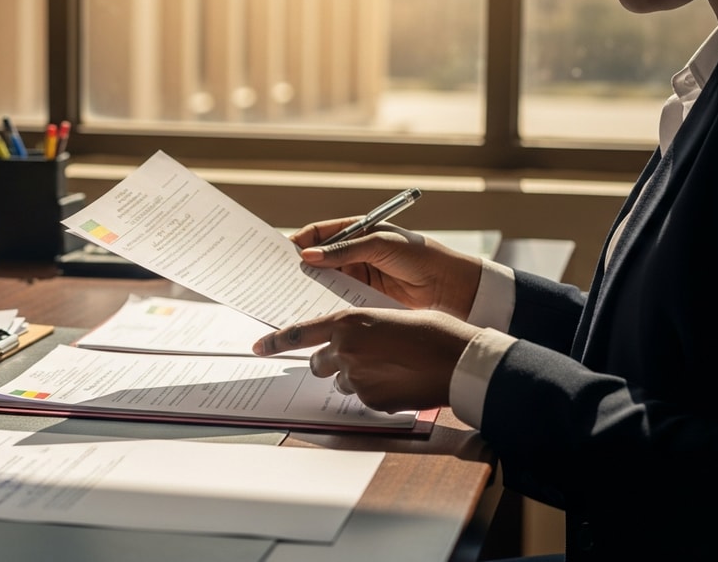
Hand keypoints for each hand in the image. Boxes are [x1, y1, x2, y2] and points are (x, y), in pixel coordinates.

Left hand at [252, 308, 480, 412]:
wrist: (459, 360)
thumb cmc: (434, 331)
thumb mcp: (391, 316)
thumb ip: (364, 328)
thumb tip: (354, 339)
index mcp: (349, 320)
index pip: (300, 332)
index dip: (276, 341)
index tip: (258, 347)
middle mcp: (346, 347)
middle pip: (318, 362)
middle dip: (332, 362)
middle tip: (359, 358)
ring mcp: (357, 376)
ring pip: (341, 381)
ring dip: (356, 377)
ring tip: (390, 368)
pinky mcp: (371, 399)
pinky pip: (363, 397)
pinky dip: (375, 392)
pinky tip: (399, 383)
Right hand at [289, 221, 482, 319]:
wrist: (451, 287)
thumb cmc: (420, 256)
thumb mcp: (381, 245)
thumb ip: (345, 250)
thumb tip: (308, 256)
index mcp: (357, 230)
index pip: (319, 233)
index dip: (299, 242)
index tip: (280, 255)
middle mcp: (354, 252)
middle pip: (317, 258)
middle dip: (298, 267)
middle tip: (277, 279)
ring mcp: (358, 275)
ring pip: (325, 279)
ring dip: (309, 286)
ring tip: (288, 296)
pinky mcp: (364, 296)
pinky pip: (338, 297)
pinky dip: (324, 302)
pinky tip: (313, 309)